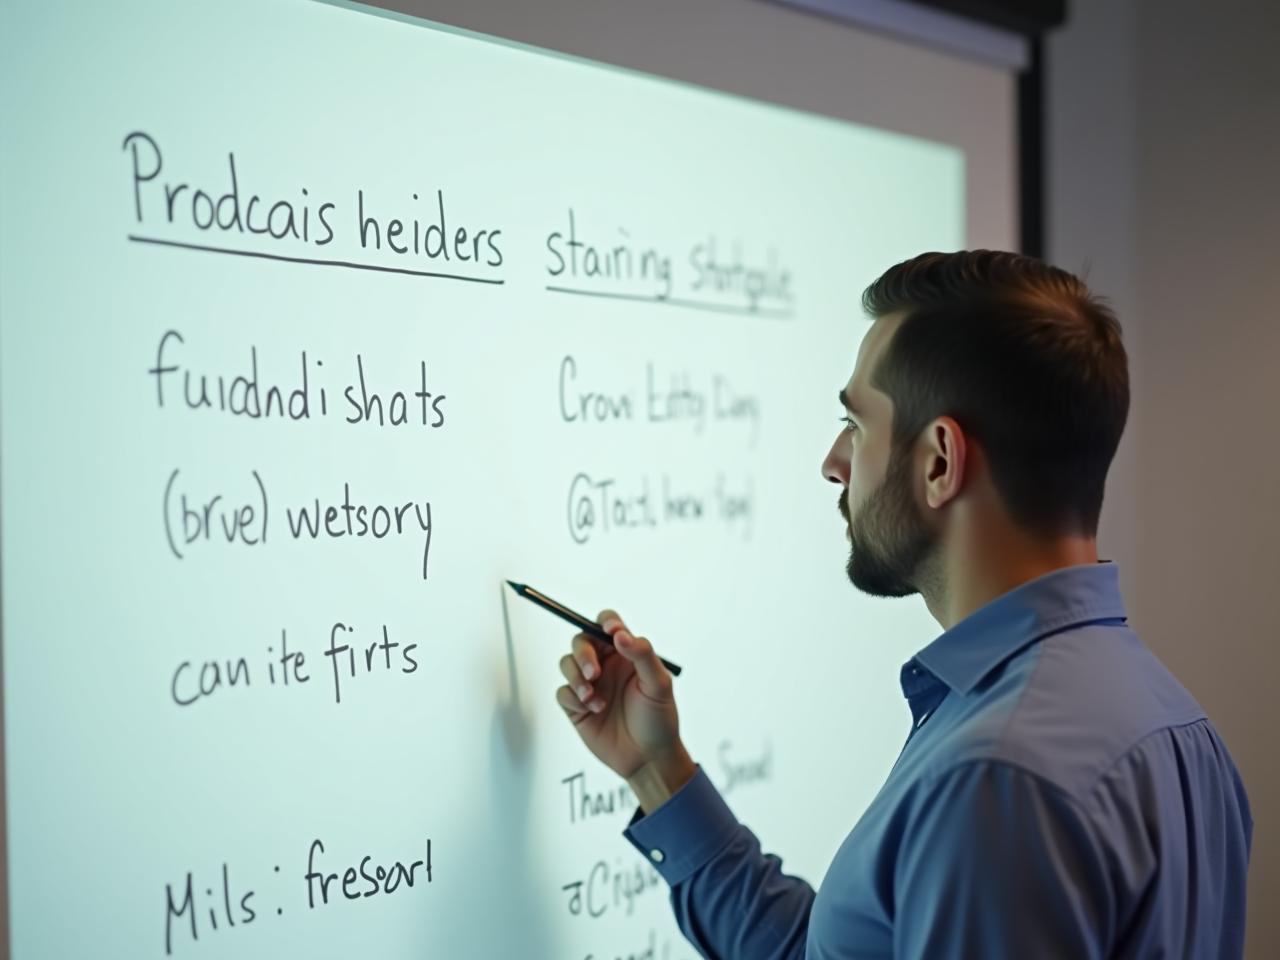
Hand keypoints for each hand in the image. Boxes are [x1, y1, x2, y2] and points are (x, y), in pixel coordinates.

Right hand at [556, 610, 695, 811]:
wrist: (648, 758)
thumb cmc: (659, 719)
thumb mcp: (658, 684)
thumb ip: (642, 655)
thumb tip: (620, 635)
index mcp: (626, 654)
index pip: (608, 625)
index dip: (606, 622)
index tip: (610, 631)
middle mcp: (605, 665)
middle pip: (581, 641)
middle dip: (583, 654)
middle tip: (594, 673)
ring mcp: (590, 685)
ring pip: (567, 663)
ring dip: (576, 677)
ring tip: (593, 698)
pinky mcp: (576, 707)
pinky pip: (562, 692)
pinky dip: (573, 698)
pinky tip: (593, 710)